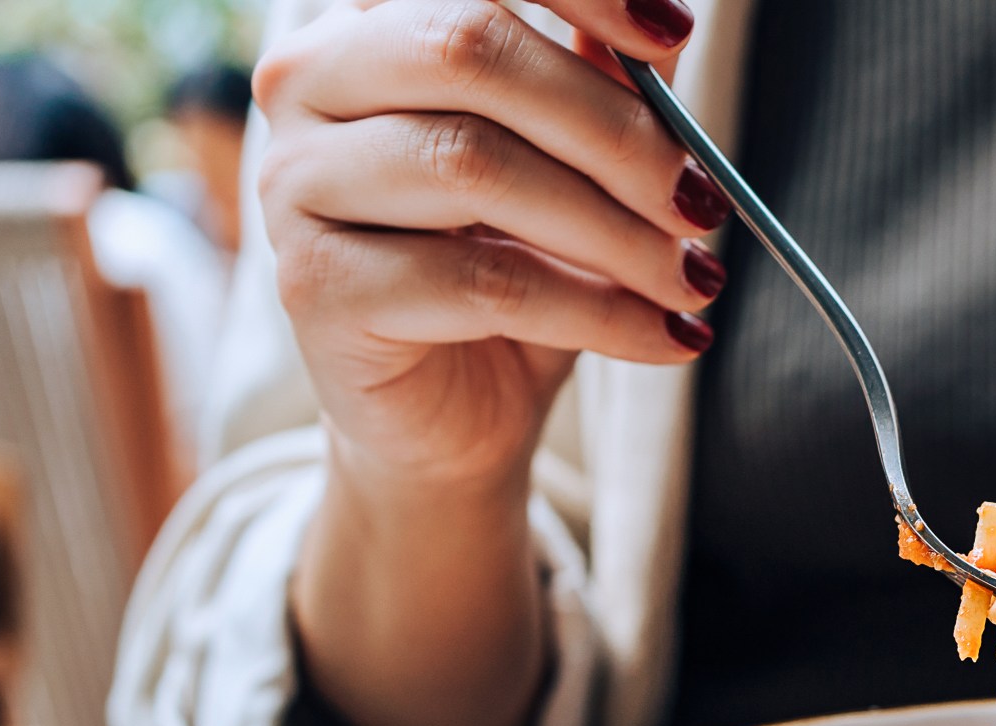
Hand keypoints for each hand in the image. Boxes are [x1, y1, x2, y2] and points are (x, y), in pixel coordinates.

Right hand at [256, 0, 725, 725]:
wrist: (452, 417)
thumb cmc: (513, 270)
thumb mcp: (574, 166)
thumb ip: (603, 83)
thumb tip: (662, 27)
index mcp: (370, 25)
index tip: (670, 35)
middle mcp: (309, 82)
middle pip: (471, 54)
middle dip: (614, 131)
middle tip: (701, 201)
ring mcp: (293, 182)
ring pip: (474, 168)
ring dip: (615, 233)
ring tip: (691, 280)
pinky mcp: (313, 287)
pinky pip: (481, 284)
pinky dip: (597, 313)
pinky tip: (662, 337)